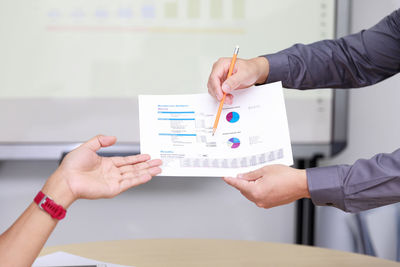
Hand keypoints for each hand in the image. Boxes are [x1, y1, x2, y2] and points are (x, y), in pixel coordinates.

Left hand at [42, 135, 161, 206]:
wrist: (66, 180)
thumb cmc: (71, 166)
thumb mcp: (87, 147)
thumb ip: (101, 140)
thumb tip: (114, 138)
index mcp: (107, 164)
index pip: (126, 161)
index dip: (138, 158)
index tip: (148, 156)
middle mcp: (112, 173)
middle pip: (134, 168)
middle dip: (147, 165)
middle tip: (158, 162)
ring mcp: (113, 181)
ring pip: (134, 175)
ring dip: (147, 172)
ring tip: (158, 169)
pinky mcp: (113, 189)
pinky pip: (129, 183)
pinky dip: (139, 179)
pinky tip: (148, 175)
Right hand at [207, 57, 269, 104]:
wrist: (254, 71)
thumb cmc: (250, 69)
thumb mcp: (244, 74)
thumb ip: (234, 80)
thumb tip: (225, 88)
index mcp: (222, 64)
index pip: (214, 76)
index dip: (216, 88)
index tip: (221, 96)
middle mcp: (218, 70)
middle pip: (212, 84)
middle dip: (218, 94)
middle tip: (227, 100)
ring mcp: (219, 76)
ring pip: (213, 89)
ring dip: (220, 96)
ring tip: (229, 98)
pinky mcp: (221, 83)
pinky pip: (217, 91)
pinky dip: (222, 96)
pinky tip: (229, 96)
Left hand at [223, 165, 309, 208]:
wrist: (301, 184)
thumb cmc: (286, 176)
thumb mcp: (265, 170)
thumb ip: (251, 174)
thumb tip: (241, 176)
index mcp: (256, 191)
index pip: (238, 184)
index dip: (230, 180)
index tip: (225, 177)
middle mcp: (259, 200)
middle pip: (244, 190)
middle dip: (242, 181)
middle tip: (242, 171)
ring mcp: (264, 203)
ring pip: (251, 194)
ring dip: (250, 186)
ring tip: (257, 175)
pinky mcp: (269, 204)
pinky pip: (258, 196)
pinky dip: (257, 190)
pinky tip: (262, 182)